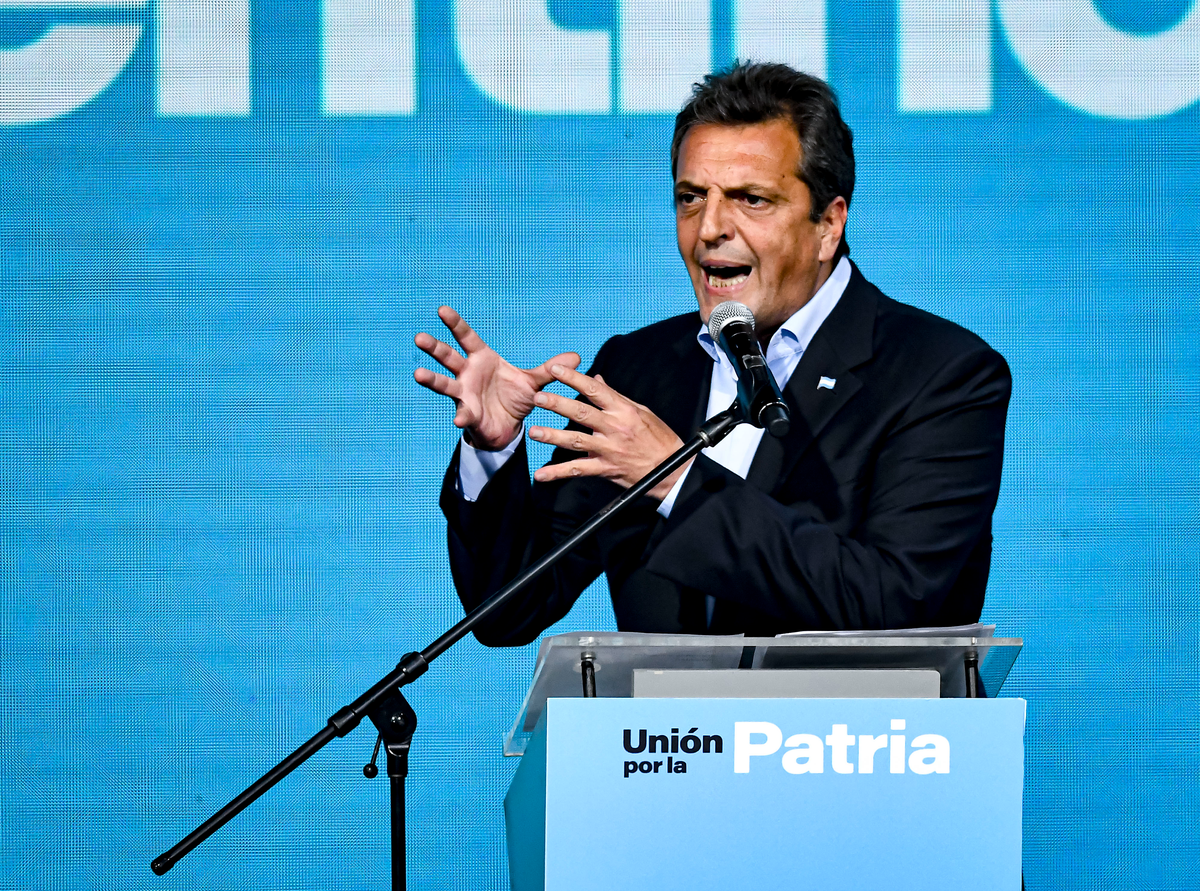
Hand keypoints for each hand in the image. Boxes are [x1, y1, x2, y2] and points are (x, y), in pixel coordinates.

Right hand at [413, 307, 579, 450]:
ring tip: (418, 374)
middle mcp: (468, 373)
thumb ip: (550, 369)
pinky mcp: (468, 414)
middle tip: (419, 337)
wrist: (509, 427)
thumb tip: (576, 355)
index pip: (466, 338)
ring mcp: (464, 394)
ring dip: (431, 379)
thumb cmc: (515, 399)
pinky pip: (464, 414)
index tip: (442, 309)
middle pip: (448, 357)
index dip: (455, 324)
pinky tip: (459, 419)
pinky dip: (462, 416)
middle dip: (434, 347)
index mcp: (482, 359)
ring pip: (444, 383)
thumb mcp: (534, 383)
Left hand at [527, 365, 688, 499]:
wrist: (671, 470)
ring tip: (534, 432)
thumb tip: (596, 381)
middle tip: (538, 397)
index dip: (573, 378)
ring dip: (553, 436)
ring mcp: (608, 449)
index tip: (555, 369)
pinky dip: (558, 473)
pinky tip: (542, 474)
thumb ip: (615, 397)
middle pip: (581, 413)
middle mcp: (614, 428)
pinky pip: (578, 470)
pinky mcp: (605, 468)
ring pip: (576, 441)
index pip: (594, 390)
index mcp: (623, 410)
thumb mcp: (641, 411)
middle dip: (558, 404)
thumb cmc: (658, 438)